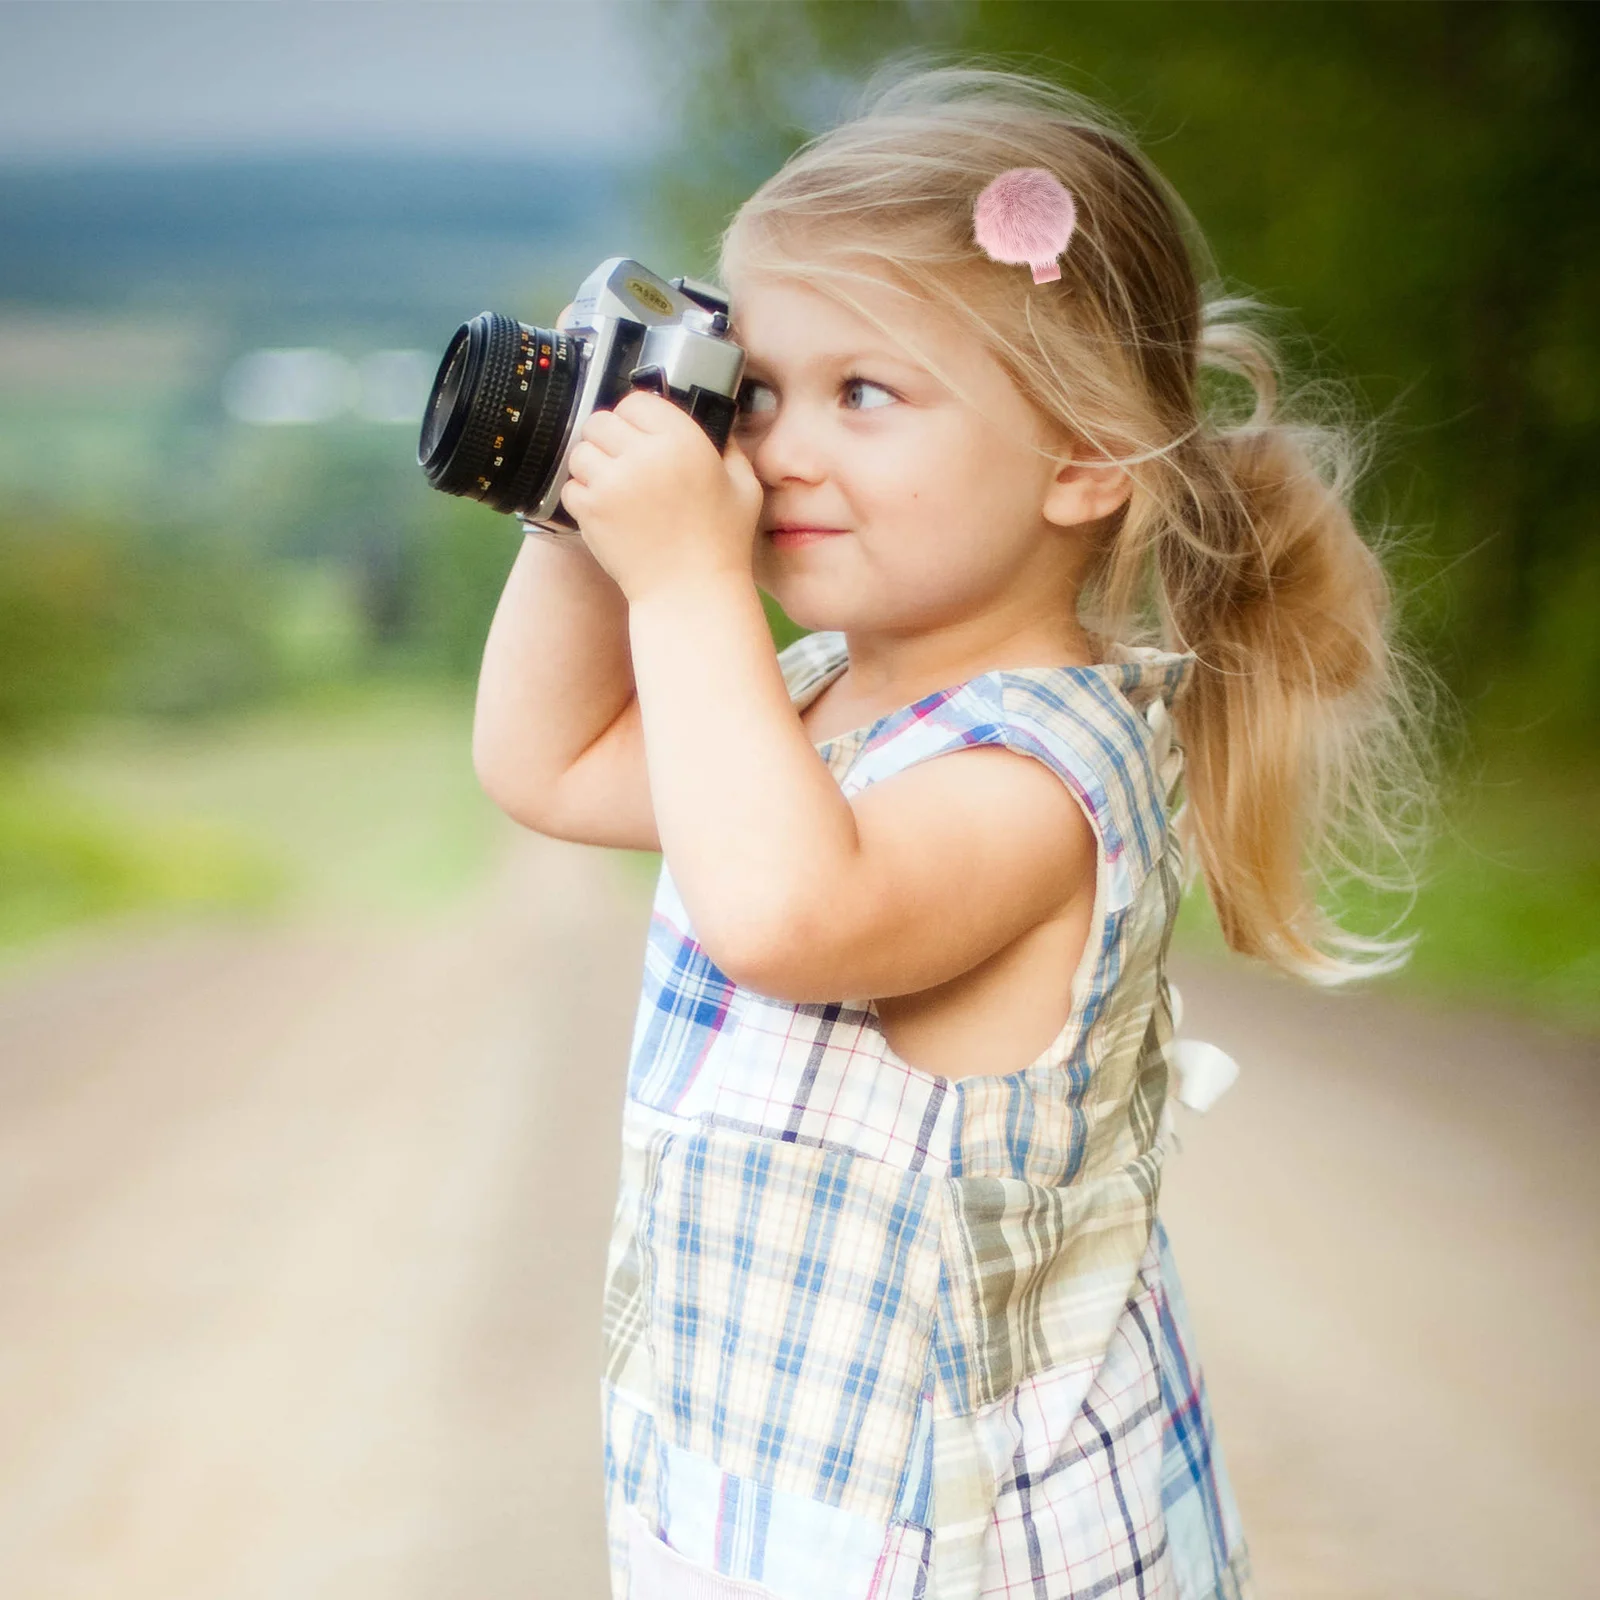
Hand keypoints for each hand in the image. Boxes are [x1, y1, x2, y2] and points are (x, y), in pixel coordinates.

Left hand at [558, 391, 762, 603]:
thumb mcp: (744, 487)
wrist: (691, 593)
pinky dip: (583, 495)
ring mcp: (612, 483)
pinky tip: (607, 509)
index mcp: (683, 441)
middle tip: (623, 460)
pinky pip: (572, 485)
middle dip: (609, 438)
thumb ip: (729, 448)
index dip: (637, 417)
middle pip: (601, 420)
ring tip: (613, 485)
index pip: (637, 401)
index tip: (642, 434)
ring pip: (581, 451)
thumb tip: (716, 424)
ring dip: (593, 464)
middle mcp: (644, 455)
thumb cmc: (722, 544)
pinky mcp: (591, 510)